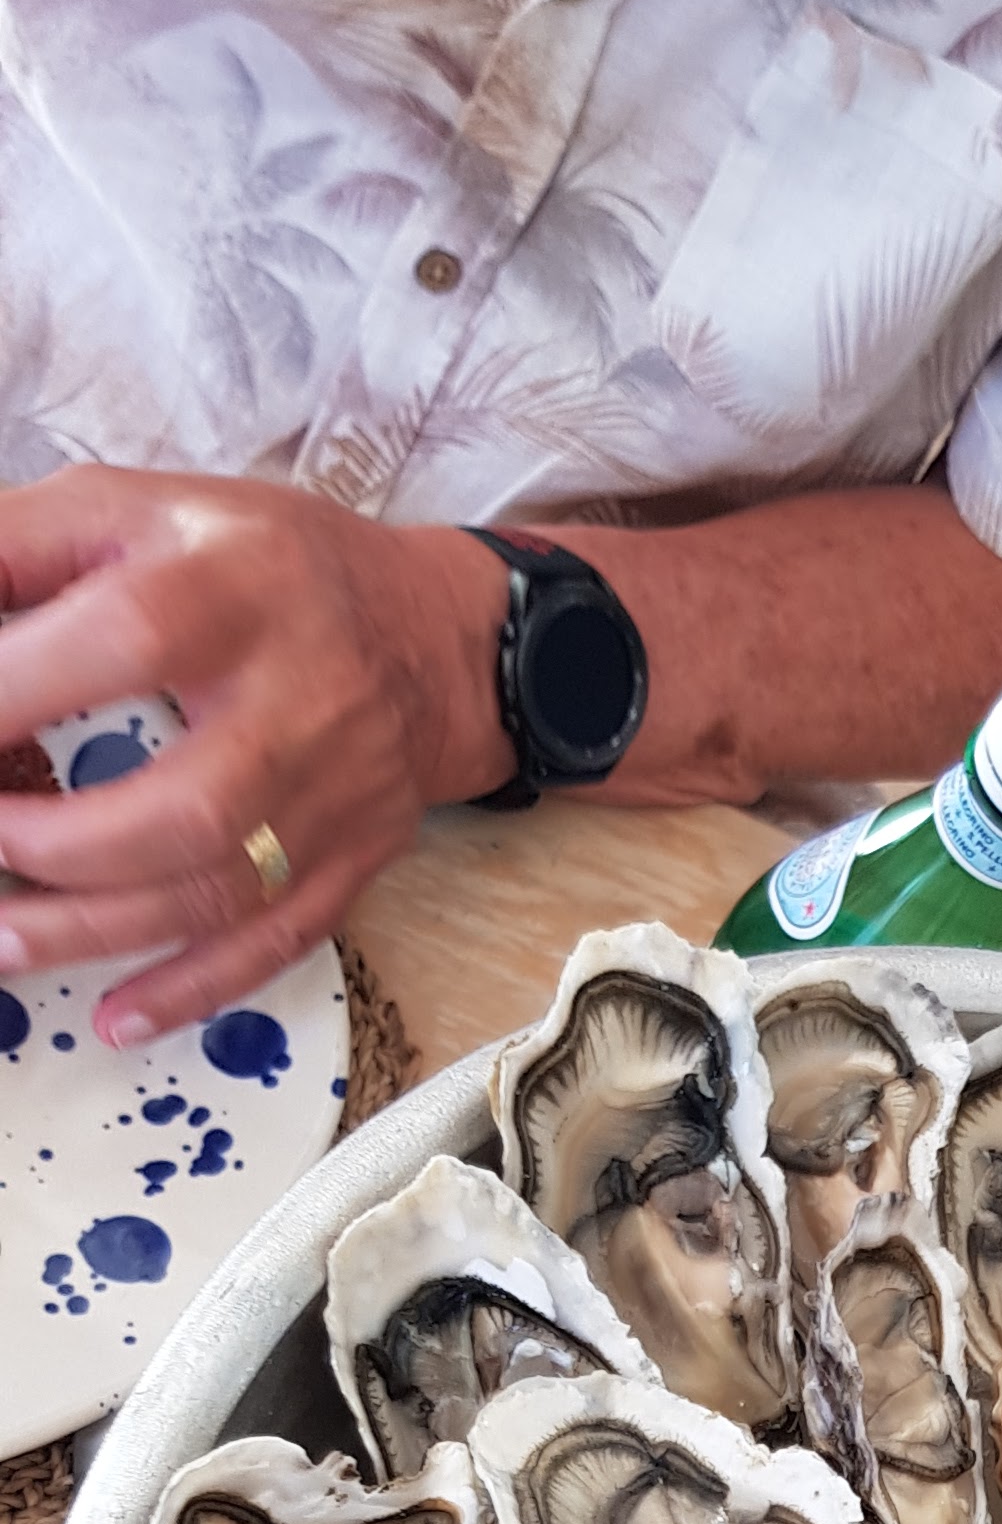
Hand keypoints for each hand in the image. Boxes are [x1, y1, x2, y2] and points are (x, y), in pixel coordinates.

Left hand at [0, 471, 512, 1041]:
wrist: (436, 640)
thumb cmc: (268, 570)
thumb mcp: (144, 509)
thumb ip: (28, 545)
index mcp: (237, 590)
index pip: (130, 637)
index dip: (22, 687)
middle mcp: (298, 702)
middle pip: (187, 804)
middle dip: (59, 845)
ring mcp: (334, 797)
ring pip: (218, 894)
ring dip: (96, 930)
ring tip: (2, 940)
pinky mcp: (354, 862)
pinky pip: (277, 944)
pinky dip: (192, 989)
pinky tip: (115, 1015)